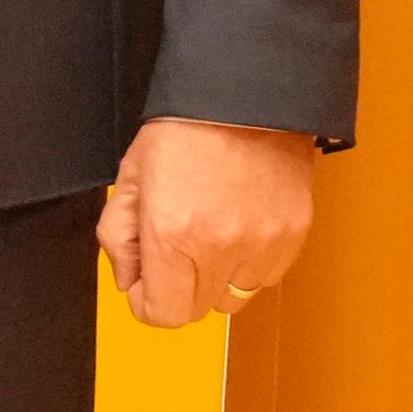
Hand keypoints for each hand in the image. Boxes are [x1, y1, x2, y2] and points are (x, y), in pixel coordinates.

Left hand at [98, 116, 319, 327]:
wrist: (245, 97)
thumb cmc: (185, 131)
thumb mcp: (129, 181)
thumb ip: (118, 238)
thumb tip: (128, 279)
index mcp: (172, 234)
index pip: (162, 314)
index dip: (146, 303)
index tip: (144, 284)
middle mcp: (220, 246)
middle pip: (196, 310)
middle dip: (177, 291)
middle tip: (172, 254)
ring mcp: (263, 243)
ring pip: (235, 298)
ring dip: (216, 281)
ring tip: (208, 238)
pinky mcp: (294, 234)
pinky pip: (267, 276)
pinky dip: (249, 265)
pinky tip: (237, 229)